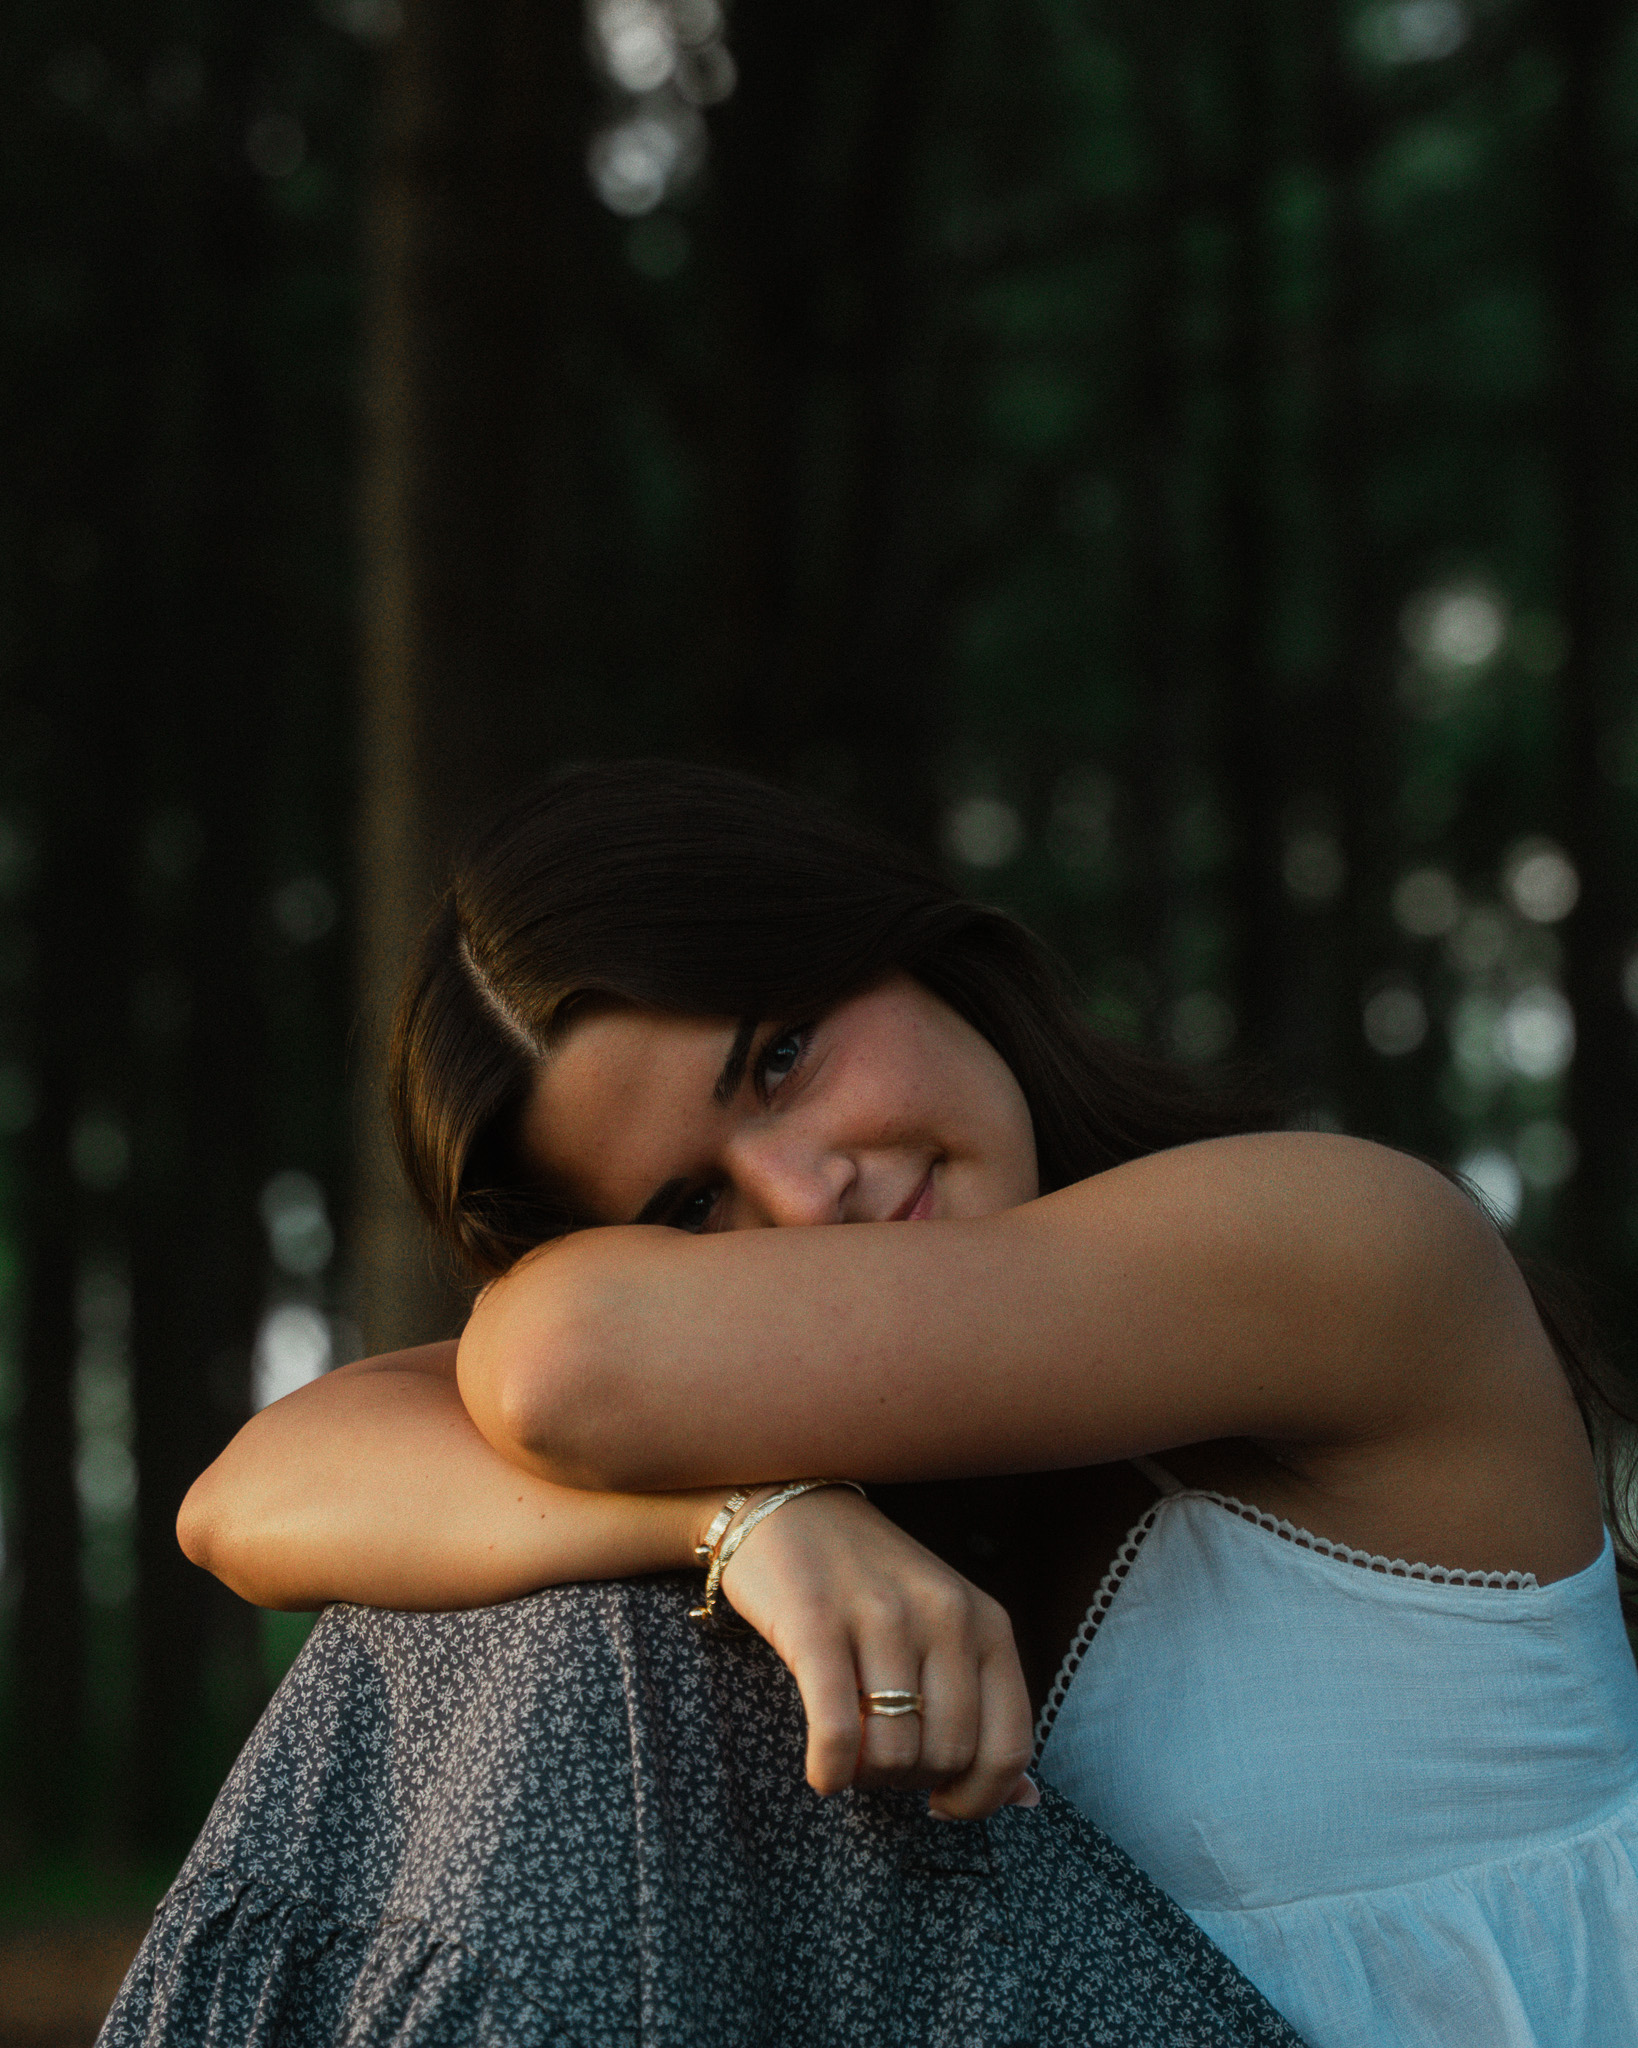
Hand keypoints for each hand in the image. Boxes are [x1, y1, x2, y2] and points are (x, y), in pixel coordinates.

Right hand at [713, 1485, 1037, 1819]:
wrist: (791, 1504)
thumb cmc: (872, 1582)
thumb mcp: (946, 1631)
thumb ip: (986, 1709)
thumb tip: (1027, 1800)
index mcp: (986, 1621)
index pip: (1009, 1744)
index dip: (980, 1797)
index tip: (943, 1804)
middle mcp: (944, 1614)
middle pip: (948, 1756)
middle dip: (912, 1782)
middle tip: (881, 1765)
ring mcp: (881, 1615)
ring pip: (894, 1752)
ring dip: (868, 1778)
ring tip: (850, 1759)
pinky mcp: (817, 1623)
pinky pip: (838, 1732)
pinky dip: (830, 1772)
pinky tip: (822, 1770)